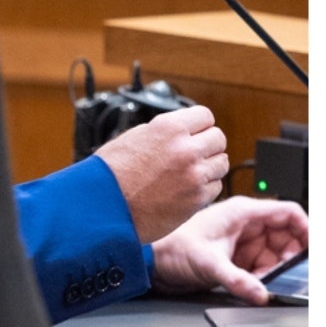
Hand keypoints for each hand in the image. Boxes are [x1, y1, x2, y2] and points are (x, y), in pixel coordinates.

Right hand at [93, 106, 227, 243]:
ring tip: (190, 173)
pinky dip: (205, 188)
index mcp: (170, 128)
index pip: (206, 116)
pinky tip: (187, 190)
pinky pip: (215, 187)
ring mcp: (194, 175)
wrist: (104, 209)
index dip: (200, 126)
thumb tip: (184, 129)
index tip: (196, 133)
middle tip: (195, 155)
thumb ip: (166, 132)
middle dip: (208, 145)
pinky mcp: (196, 199)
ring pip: (221, 163)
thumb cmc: (112, 175)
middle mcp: (186, 149)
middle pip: (218, 139)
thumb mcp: (135, 137)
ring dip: (210, 167)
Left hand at [150, 196, 308, 304]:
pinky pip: (262, 266)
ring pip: (275, 252)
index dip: (306, 228)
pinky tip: (256, 285)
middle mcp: (246, 223)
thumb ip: (237, 280)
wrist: (151, 260)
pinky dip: (264, 276)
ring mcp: (242, 240)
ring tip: (267, 281)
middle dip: (292, 254)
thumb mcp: (209, 264)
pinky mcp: (237, 257)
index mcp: (243, 212)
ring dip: (277, 268)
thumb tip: (260, 293)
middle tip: (291, 272)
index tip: (314, 248)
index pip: (287, 212)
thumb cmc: (172, 247)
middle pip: (286, 234)